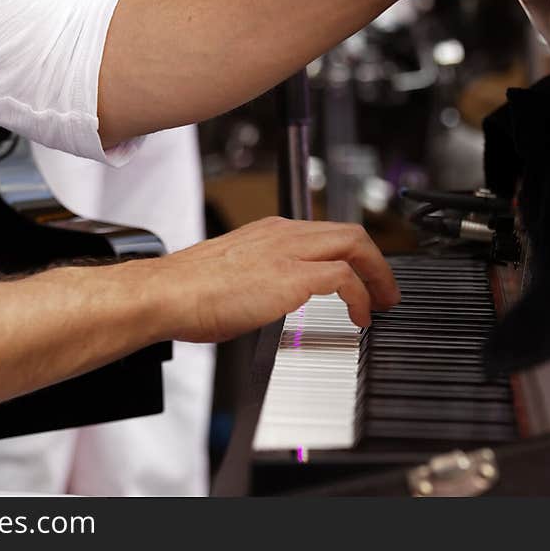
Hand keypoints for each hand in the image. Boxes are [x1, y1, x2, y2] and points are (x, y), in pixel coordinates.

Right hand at [121, 216, 400, 342]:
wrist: (166, 293)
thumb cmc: (186, 290)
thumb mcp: (230, 274)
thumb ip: (258, 280)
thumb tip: (269, 303)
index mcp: (268, 232)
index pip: (324, 233)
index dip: (351, 254)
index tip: (359, 276)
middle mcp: (282, 234)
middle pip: (349, 233)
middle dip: (375, 261)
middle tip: (384, 289)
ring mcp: (288, 252)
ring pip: (354, 246)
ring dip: (376, 277)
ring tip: (381, 304)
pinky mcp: (291, 277)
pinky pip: (344, 279)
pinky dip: (359, 297)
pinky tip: (359, 318)